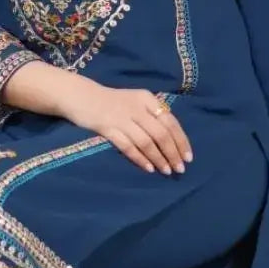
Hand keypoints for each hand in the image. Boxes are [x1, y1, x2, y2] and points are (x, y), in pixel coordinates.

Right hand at [60, 83, 193, 173]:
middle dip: (173, 153)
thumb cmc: (112, 101)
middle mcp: (137, 107)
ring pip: (147, 142)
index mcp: (147, 99)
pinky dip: (140, 158)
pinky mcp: (107, 128)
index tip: (188, 157)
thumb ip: (153, 115)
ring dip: (159, 158)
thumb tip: (173, 139)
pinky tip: (149, 168)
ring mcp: (121, 118)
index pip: (171, 122)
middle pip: (161, 134)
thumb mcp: (136, 101)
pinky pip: (128, 147)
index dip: (181, 141)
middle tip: (179, 169)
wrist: (81, 96)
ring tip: (166, 171)